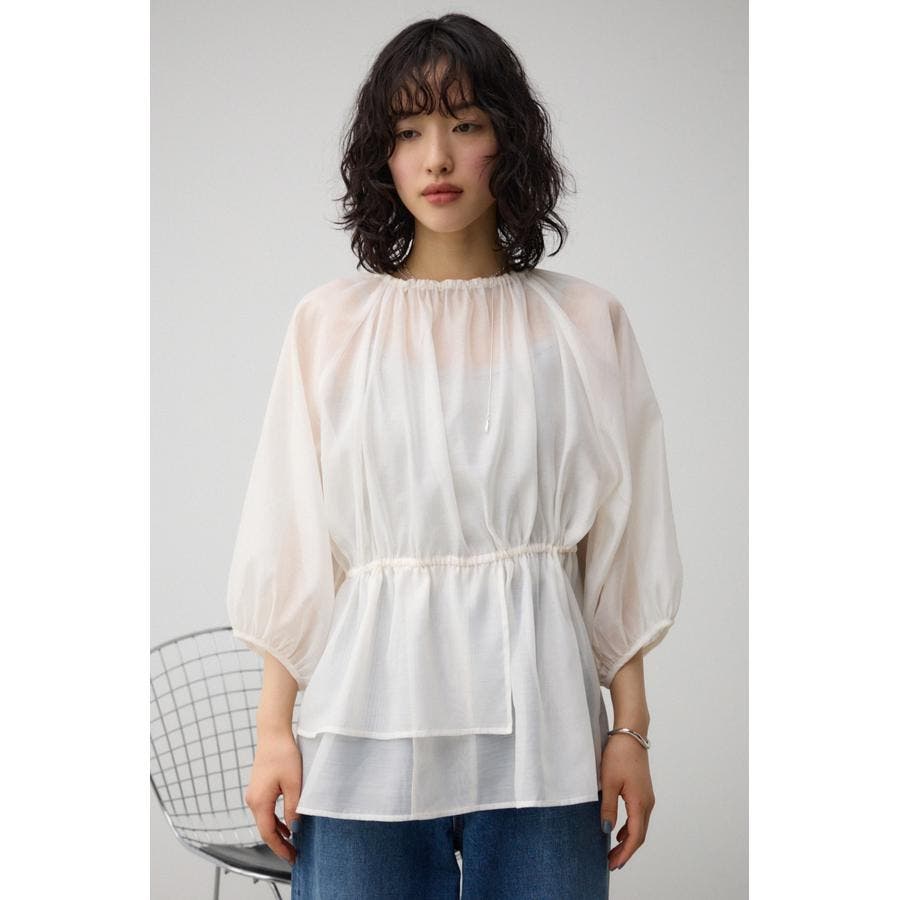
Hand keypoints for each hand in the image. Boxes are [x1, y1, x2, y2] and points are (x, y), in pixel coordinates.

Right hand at [244, 728, 302, 864]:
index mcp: (260, 802)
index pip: (268, 833)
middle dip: (279, 843)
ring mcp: (254, 794)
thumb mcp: (294, 783)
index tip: (291, 857)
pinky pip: (265, 810)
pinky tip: (286, 824)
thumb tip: (294, 827)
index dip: (280, 848)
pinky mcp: (258, 788)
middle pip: (265, 829)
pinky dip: (275, 820)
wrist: (273, 734)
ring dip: (278, 832)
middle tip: (294, 853)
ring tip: (292, 842)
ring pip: (265, 820)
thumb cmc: (283, 755)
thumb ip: (293, 808)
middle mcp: (252, 801)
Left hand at [599, 733, 655, 870]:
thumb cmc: (618, 755)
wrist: (630, 734)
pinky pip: (639, 816)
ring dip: (628, 840)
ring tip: (614, 851)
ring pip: (640, 826)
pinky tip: (619, 831)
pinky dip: (630, 828)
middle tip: (612, 863)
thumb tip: (607, 831)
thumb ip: (608, 808)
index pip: (635, 837)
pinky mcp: (643, 791)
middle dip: (626, 851)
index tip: (613, 864)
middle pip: (639, 835)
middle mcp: (647, 803)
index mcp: (640, 803)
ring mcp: (647, 797)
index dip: (625, 853)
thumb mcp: (608, 782)